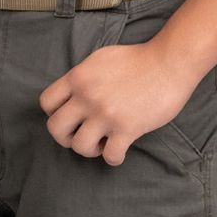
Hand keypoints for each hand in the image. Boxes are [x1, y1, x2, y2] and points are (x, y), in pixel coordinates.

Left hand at [39, 40, 196, 165]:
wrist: (170, 62)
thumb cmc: (138, 59)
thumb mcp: (100, 59)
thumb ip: (83, 77)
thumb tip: (72, 94)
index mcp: (78, 78)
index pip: (46, 103)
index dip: (54, 113)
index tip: (71, 116)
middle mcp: (87, 97)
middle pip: (55, 129)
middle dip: (66, 137)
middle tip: (82, 135)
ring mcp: (106, 114)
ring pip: (79, 146)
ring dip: (89, 149)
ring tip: (103, 142)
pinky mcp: (127, 128)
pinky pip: (110, 157)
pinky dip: (114, 158)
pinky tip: (120, 149)